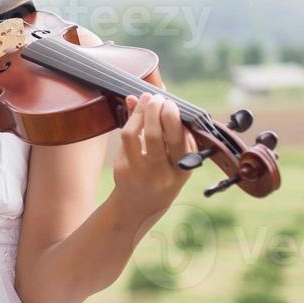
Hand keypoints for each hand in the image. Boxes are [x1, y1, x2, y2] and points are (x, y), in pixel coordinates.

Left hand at [111, 91, 198, 226]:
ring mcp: (138, 172)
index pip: (177, 139)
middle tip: (156, 98)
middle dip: (153, 110)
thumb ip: (175, 132)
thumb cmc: (164, 176)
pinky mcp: (121, 169)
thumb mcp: (177, 161)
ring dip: (137, 112)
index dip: (171, 116)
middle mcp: (160, 174)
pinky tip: (136, 114)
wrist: (141, 205)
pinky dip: (130, 123)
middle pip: (154, 135)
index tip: (170, 102)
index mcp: (181, 170)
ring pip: (132, 135)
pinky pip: (124, 140)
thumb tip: (164, 101)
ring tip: (144, 100)